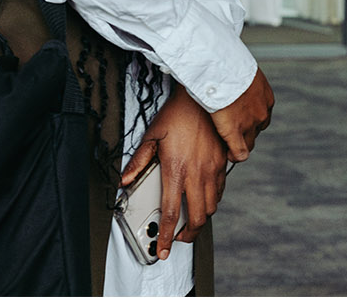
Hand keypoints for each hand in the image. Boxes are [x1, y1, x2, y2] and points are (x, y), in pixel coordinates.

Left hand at [121, 86, 227, 257]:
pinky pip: (220, 190)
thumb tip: (123, 181)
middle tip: (178, 238)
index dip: (165, 237)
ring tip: (190, 220)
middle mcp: (197, 173)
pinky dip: (212, 200)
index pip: (170, 214)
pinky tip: (203, 197)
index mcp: (176, 170)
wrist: (203, 96)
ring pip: (211, 206)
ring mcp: (212, 168)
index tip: (162, 249)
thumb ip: (138, 162)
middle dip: (188, 235)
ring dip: (201, 218)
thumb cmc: (177, 114)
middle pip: (197, 217)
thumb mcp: (152, 136)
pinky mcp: (222, 161)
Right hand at [209, 64, 274, 162]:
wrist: (223, 69)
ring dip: (240, 143)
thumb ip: (242, 80)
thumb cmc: (228, 65)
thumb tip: (233, 77)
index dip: (250, 119)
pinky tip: (228, 154)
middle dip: (246, 132)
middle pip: (257, 130)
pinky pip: (240, 152)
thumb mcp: (243, 70)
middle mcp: (262, 112)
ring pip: (249, 142)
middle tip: (231, 130)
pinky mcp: (236, 132)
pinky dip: (235, 155)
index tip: (240, 119)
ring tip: (228, 142)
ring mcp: (251, 124)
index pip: (261, 115)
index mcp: (265, 97)